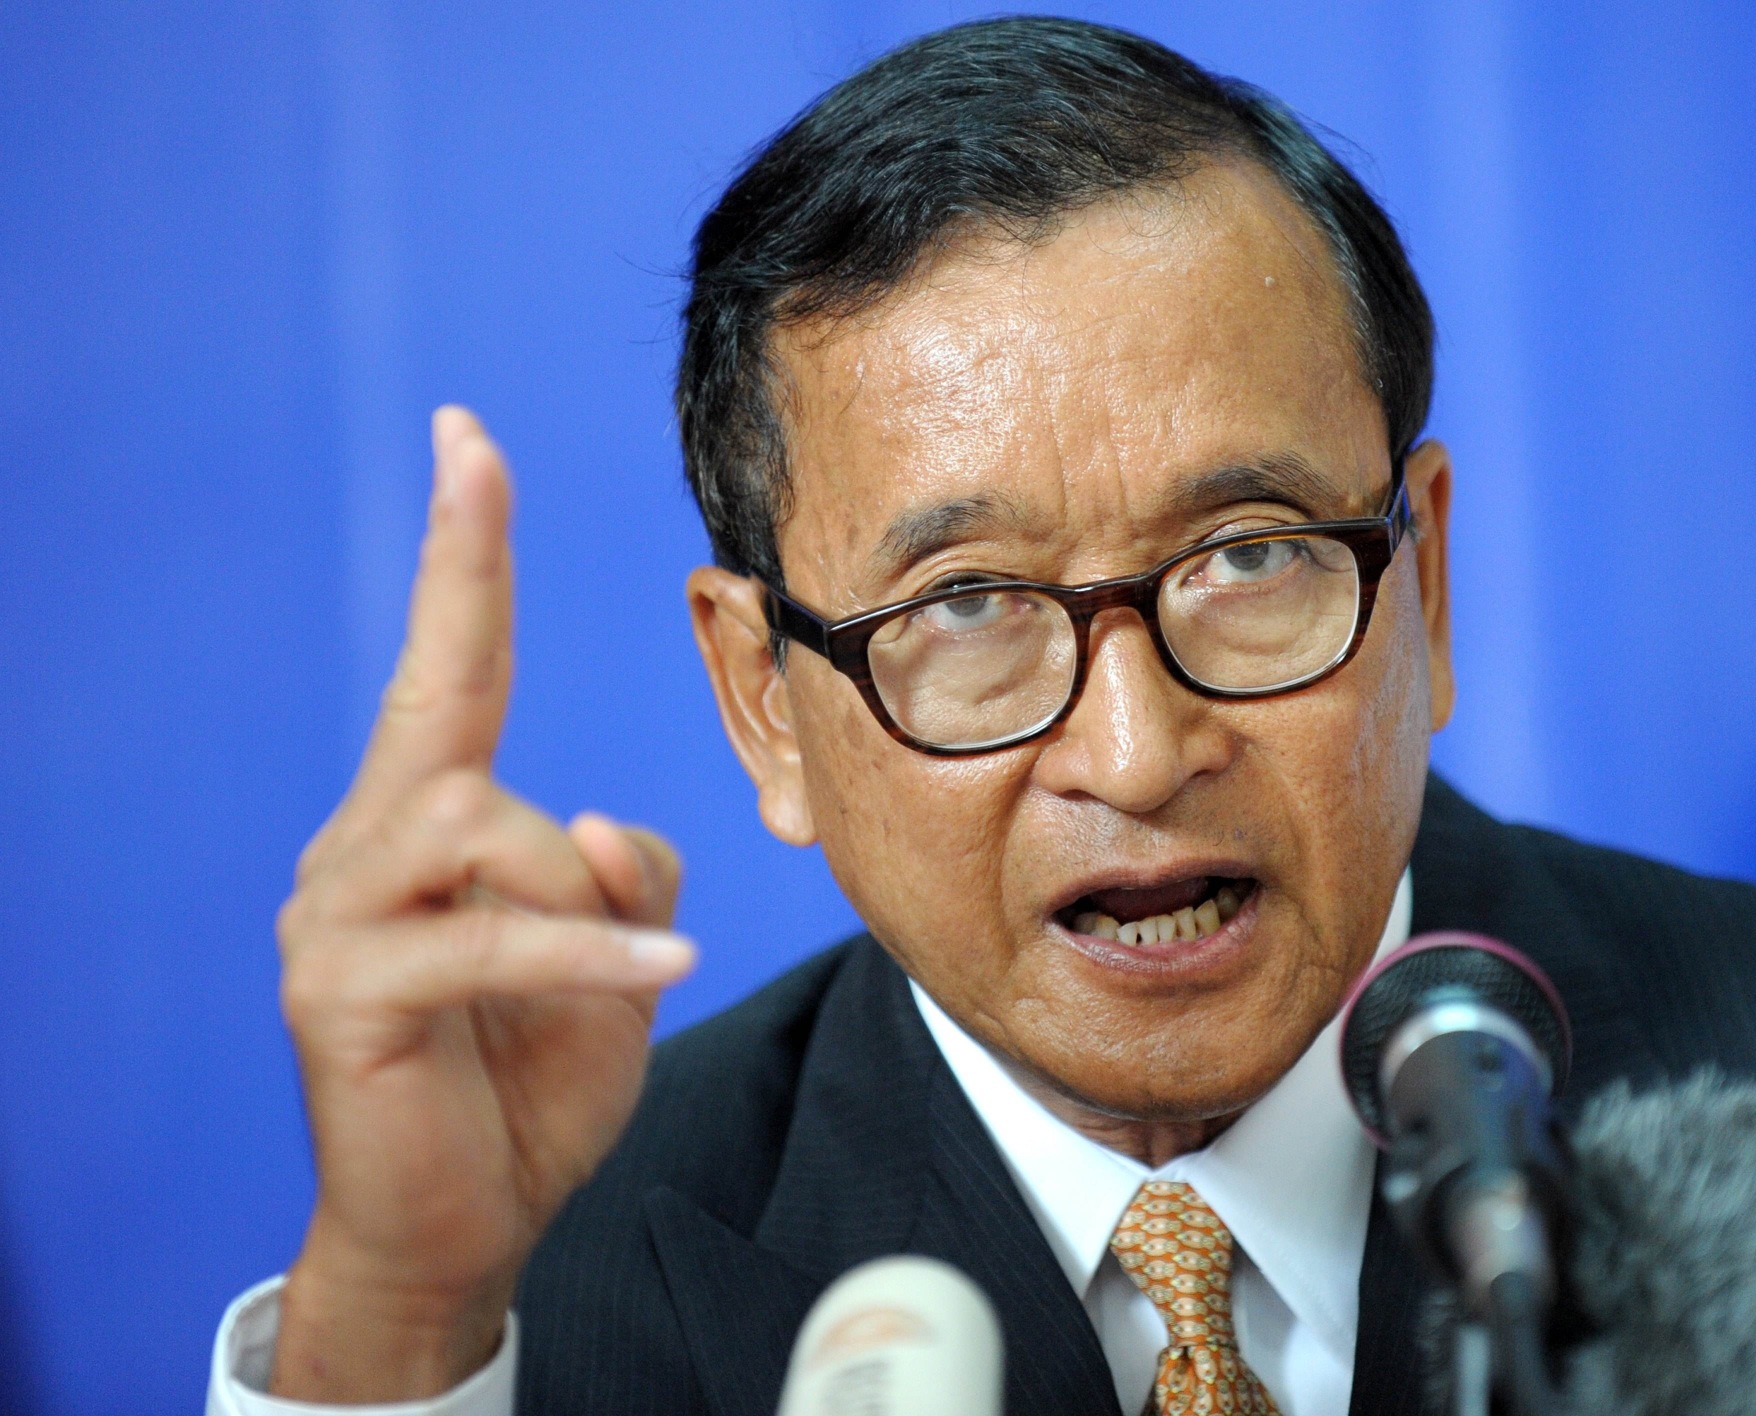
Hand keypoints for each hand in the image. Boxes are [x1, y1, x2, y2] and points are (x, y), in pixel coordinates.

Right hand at [267, 408, 695, 1400]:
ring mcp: (336, 918)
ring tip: (625, 961)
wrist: (464, 1221)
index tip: (469, 438)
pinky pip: (478, 937)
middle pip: (443, 718)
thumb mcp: (616, 950)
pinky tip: (655, 971)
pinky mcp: (341, 995)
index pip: (445, 667)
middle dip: (486, 640)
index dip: (461, 554)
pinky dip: (579, 952)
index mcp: (428, 822)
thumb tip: (593, 819)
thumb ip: (621, 870)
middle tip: (531, 637)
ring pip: (469, 818)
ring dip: (570, 887)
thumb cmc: (535, 1070)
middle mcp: (362, 848)